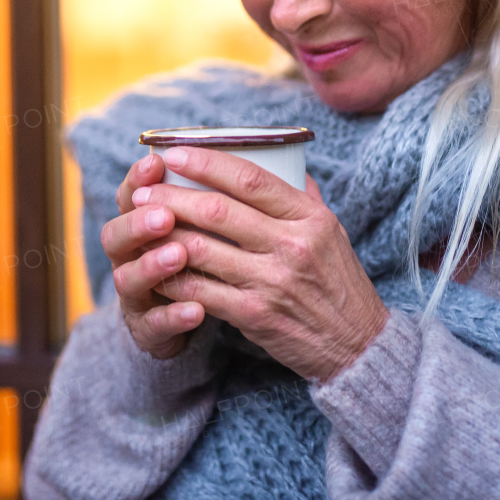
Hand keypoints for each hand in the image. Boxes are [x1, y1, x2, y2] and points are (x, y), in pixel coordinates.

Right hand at [100, 154, 206, 358]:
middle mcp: (128, 257)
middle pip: (115, 235)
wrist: (179, 320)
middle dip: (138, 223)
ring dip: (152, 266)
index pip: (128, 195)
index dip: (137, 179)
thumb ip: (211, 194)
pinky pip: (154, 325)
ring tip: (179, 255)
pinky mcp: (148, 330)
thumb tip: (246, 150)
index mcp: (139, 224)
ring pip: (127, 279)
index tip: (156, 164)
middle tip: (164, 215)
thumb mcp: (202, 223)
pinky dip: (174, 317)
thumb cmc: (198, 257)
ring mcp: (135, 295)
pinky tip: (198, 311)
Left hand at [132, 147, 389, 381]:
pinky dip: (174, 277)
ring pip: (201, 249)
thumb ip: (302, 197)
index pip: (249, 178)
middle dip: (172, 197)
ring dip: (164, 235)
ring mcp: (272, 281)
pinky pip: (201, 290)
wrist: (359, 345)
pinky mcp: (255, 315)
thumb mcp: (332, 232)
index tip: (173, 154)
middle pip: (217, 210)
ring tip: (141, 224)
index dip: (205, 163)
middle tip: (143, 191)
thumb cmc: (340, 283)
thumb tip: (280, 160)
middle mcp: (292, 245)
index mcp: (309, 217)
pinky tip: (156, 268)